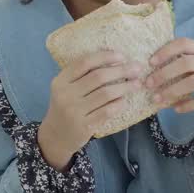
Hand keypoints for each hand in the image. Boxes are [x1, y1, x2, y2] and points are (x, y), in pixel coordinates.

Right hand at [38, 51, 139, 170]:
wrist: (55, 137)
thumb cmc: (66, 107)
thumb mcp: (66, 89)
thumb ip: (82, 75)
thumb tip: (115, 59)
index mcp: (61, 81)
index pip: (84, 62)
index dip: (105, 57)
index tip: (122, 56)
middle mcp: (66, 95)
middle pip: (99, 77)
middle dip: (122, 70)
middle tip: (138, 68)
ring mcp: (74, 112)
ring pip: (106, 94)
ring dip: (125, 87)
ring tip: (137, 84)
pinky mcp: (84, 126)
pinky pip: (107, 111)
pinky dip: (119, 103)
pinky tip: (125, 100)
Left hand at [144, 38, 193, 113]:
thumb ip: (186, 61)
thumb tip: (155, 69)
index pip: (183, 43)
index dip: (166, 51)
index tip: (151, 62)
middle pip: (186, 64)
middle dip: (164, 74)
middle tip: (148, 84)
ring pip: (193, 82)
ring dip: (172, 91)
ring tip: (157, 100)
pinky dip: (188, 105)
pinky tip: (176, 109)